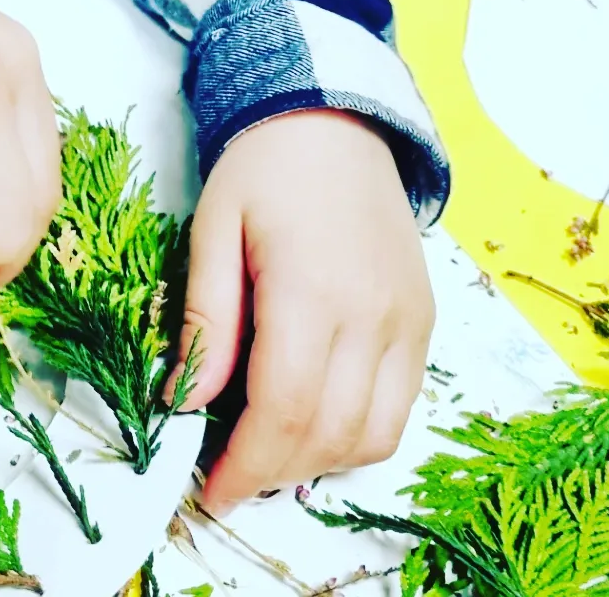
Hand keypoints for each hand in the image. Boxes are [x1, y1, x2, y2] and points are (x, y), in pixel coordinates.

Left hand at [167, 109, 434, 514]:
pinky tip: (312, 426)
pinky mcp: (423, 322)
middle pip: (328, 433)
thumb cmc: (262, 169)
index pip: (282, 408)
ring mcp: (408, 322)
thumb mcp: (212, 231)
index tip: (209, 490)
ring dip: (317, 463)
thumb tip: (184, 401)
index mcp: (311, 290)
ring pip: (374, 434)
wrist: (335, 118)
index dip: (244, 463)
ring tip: (266, 455)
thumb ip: (205, 320)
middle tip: (227, 478)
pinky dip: (357, 436)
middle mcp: (372, 315)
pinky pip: (401, 409)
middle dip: (273, 473)